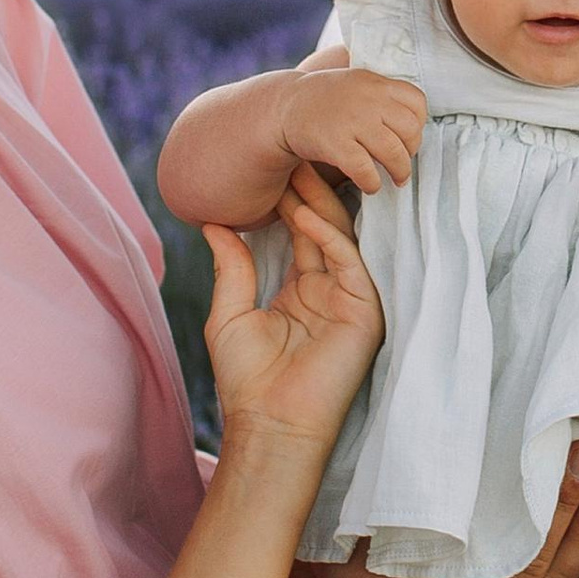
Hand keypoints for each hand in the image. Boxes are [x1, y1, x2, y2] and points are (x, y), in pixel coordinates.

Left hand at [202, 176, 380, 448]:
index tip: (271, 168)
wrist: (269, 423)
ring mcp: (351, 300)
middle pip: (326, 228)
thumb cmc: (248, 379)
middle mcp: (331, 290)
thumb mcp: (229, 314)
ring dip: (320, 204)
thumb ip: (231, 267)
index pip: (302, 234)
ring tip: (297, 170)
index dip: (289, 201)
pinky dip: (328, 237)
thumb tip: (214, 224)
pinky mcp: (364, 313)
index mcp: (303, 290)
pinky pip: (351, 264)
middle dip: (310, 191)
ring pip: (342, 238)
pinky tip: (305, 215)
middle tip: (292, 154)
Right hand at [279, 62, 426, 197]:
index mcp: (376, 82)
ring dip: (400, 172)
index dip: (419, 124)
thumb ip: (384, 96)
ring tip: (396, 180)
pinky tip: (369, 185)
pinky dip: (372, 182)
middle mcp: (368, 99)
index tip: (408, 138)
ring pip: (394, 153)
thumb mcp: (358, 84)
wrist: (285, 107)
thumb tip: (417, 123)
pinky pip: (366, 170)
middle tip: (402, 162)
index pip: (417, 102)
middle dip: (411, 151)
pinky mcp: (335, 143)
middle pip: (410, 130)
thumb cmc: (327, 101)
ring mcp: (352, 121)